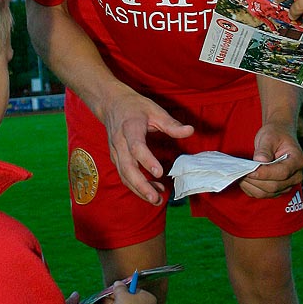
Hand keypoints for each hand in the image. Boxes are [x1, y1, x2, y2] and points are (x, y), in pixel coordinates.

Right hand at [102, 87, 193, 204]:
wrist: (111, 103)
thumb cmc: (136, 107)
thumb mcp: (155, 110)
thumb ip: (171, 124)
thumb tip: (190, 131)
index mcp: (130, 127)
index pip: (136, 147)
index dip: (147, 160)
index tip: (160, 173)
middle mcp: (119, 142)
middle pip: (127, 167)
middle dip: (140, 185)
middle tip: (156, 197)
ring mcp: (115, 151)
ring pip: (124, 175)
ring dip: (139, 189)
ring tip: (156, 200)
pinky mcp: (115, 158)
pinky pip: (124, 175)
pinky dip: (136, 185)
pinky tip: (151, 190)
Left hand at [240, 121, 302, 198]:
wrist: (279, 136)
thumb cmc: (276, 134)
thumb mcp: (269, 136)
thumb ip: (265, 149)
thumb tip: (259, 161)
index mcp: (297, 161)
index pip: (282, 173)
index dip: (265, 173)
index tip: (249, 170)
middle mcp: (296, 176)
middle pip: (274, 186)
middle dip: (255, 181)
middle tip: (240, 172)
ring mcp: (288, 184)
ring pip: (267, 193)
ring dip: (251, 186)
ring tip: (240, 175)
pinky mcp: (278, 189)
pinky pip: (263, 195)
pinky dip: (251, 189)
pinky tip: (244, 180)